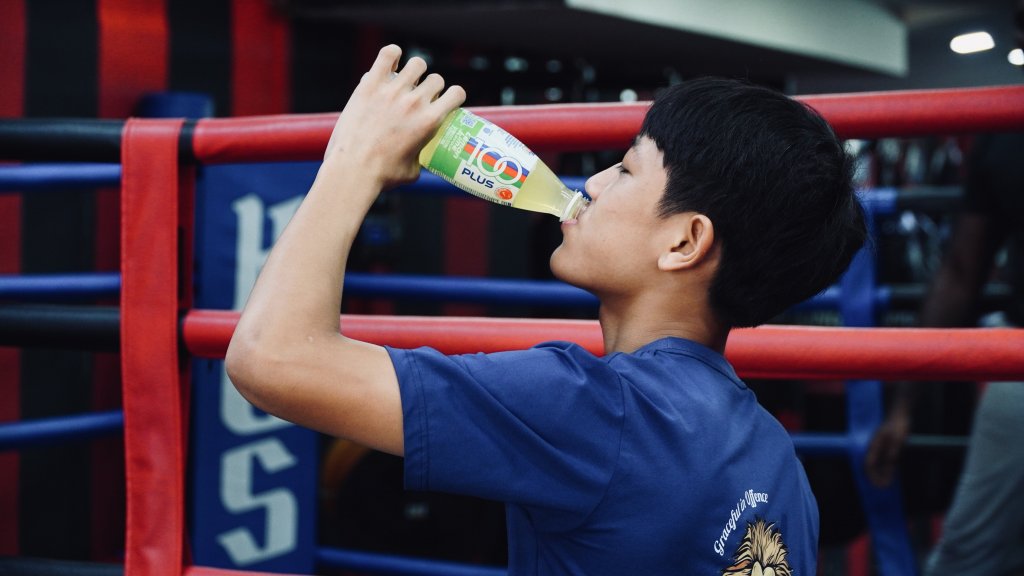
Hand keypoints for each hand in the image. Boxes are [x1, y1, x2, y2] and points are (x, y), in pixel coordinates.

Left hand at [323, 44, 465, 190]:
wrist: (353, 169)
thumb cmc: (382, 175)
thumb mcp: (412, 171)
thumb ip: (420, 158)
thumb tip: (419, 159)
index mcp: (430, 121)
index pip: (456, 93)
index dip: (454, 96)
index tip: (445, 101)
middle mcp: (415, 102)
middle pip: (436, 79)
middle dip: (432, 87)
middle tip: (420, 97)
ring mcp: (393, 91)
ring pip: (417, 64)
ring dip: (416, 71)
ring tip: (406, 79)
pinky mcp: (371, 84)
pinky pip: (388, 54)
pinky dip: (393, 54)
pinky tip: (392, 61)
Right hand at [864, 405, 910, 486]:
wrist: (900, 414)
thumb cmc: (898, 426)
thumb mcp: (897, 439)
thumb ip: (893, 453)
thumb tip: (890, 466)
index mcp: (874, 446)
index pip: (869, 465)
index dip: (873, 476)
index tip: (879, 485)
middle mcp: (874, 448)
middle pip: (870, 466)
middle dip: (875, 478)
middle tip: (883, 488)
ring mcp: (879, 447)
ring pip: (876, 464)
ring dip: (880, 474)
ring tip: (886, 484)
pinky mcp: (885, 446)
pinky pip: (882, 460)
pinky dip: (885, 469)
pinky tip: (890, 474)